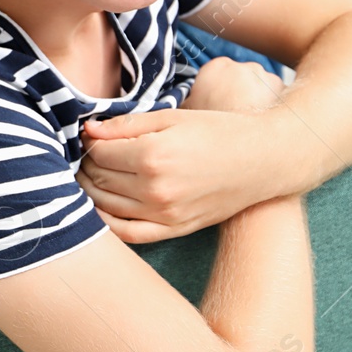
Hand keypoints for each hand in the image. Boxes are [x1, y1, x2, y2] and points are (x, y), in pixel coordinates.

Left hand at [76, 59, 286, 243]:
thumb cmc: (220, 131)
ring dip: (92, 190)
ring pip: (106, 206)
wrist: (264, 160)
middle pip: (99, 179)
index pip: (99, 153)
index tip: (91, 136)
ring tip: (93, 174)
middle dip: (88, 165)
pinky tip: (101, 206)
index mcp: (153, 156)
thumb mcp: (172, 117)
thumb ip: (126, 124)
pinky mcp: (175, 229)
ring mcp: (165, 214)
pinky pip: (127, 234)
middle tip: (89, 153)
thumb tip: (88, 130)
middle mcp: (156, 189)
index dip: (90, 142)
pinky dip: (107, 222)